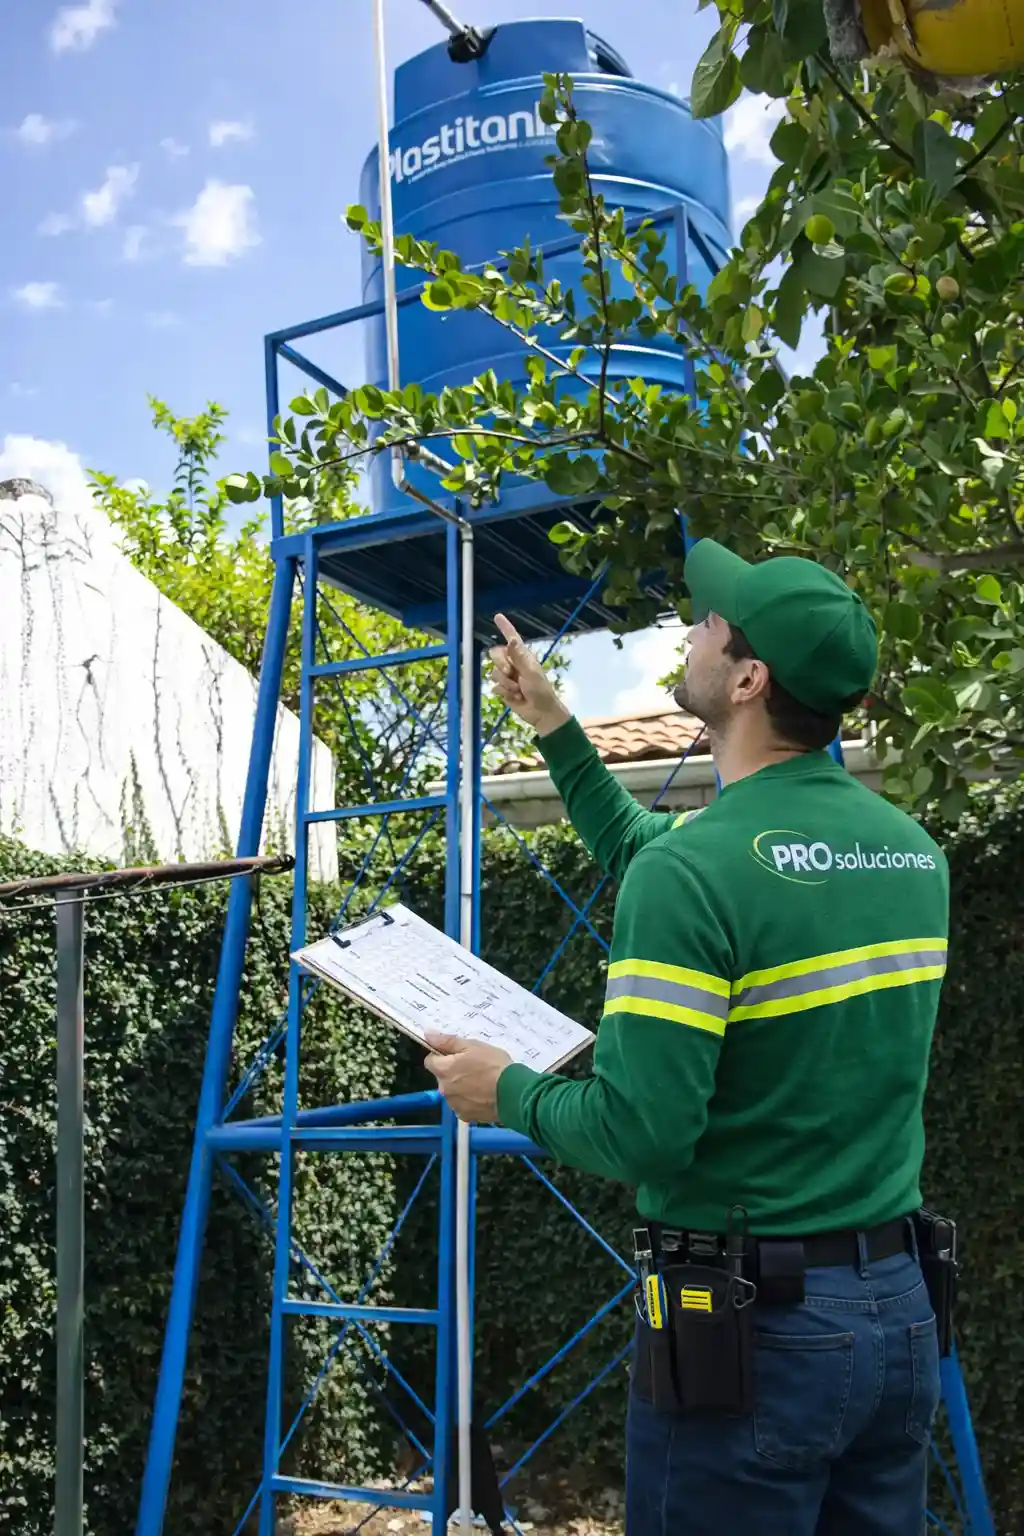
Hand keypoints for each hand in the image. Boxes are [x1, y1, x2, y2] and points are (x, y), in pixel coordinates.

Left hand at [423, 1032, 511, 1122]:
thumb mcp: (473, 1046)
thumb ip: (447, 1042)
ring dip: (460, 1087)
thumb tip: (428, 1035)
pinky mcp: (465, 1116)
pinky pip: (462, 1105)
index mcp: (444, 1070)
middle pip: (442, 1077)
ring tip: (481, 1082)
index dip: (441, 1056)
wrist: (513, 1093)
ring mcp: (454, 1105)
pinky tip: (483, 1095)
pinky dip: (469, 1101)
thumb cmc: (494, 1066)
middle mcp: (444, 1089)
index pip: (430, 1061)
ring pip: (452, 1092)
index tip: (456, 1054)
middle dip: (453, 1072)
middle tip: (473, 1066)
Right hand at [488, 613, 570, 736]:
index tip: (497, 616)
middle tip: (512, 673)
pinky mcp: (503, 689)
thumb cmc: (541, 690)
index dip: (505, 627)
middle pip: (495, 654)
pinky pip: (494, 686)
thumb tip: (512, 639)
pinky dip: (504, 692)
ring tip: (518, 690)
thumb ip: (519, 657)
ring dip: (506, 683)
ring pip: (494, 672)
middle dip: (501, 664)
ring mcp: (507, 676)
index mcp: (522, 656)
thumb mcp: (531, 672)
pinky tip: (515, 697)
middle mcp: (513, 663)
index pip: (512, 638)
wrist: (540, 712)